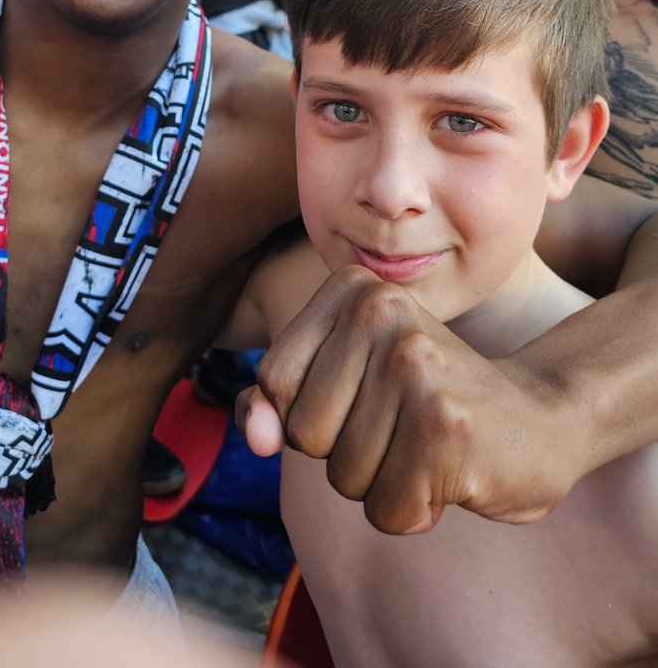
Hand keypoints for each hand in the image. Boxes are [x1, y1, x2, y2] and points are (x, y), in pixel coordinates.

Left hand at [236, 264, 585, 534]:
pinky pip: (387, 510)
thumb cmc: (426, 401)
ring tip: (429, 447)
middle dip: (344, 454)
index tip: (362, 400)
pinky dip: (415, 512)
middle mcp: (382, 311)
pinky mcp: (447, 426)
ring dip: (382, 485)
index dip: (307, 414)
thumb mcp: (346, 382)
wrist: (543, 417)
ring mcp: (416, 366)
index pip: (274, 380)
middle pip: (304, 432)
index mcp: (352, 287)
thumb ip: (280, 402)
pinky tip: (452, 474)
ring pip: (344, 477)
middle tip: (403, 426)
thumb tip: (256, 437)